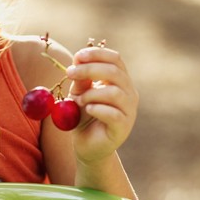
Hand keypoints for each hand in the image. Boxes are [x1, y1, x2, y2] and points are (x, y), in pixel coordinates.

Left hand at [66, 46, 137, 165]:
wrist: (87, 145)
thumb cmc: (84, 116)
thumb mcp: (79, 93)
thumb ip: (81, 79)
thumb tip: (78, 60)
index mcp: (119, 81)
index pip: (115, 59)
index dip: (97, 54)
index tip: (77, 56)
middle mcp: (128, 93)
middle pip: (114, 72)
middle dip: (89, 69)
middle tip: (70, 73)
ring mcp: (129, 110)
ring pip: (114, 92)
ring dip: (91, 93)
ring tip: (79, 100)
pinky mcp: (123, 127)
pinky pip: (113, 114)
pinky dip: (97, 109)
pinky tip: (87, 110)